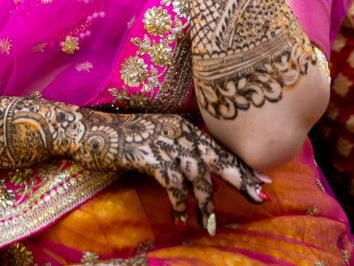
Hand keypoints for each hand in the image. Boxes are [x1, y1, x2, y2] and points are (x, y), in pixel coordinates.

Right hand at [48, 105, 268, 228]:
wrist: (89, 132)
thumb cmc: (121, 141)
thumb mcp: (156, 142)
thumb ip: (178, 154)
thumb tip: (202, 179)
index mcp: (182, 127)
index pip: (218, 148)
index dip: (241, 165)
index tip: (263, 182)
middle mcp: (177, 130)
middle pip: (217, 156)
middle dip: (240, 179)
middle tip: (261, 198)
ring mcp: (163, 140)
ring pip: (198, 173)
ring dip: (205, 202)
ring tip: (209, 226)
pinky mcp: (148, 153)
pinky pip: (173, 181)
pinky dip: (180, 202)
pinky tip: (180, 218)